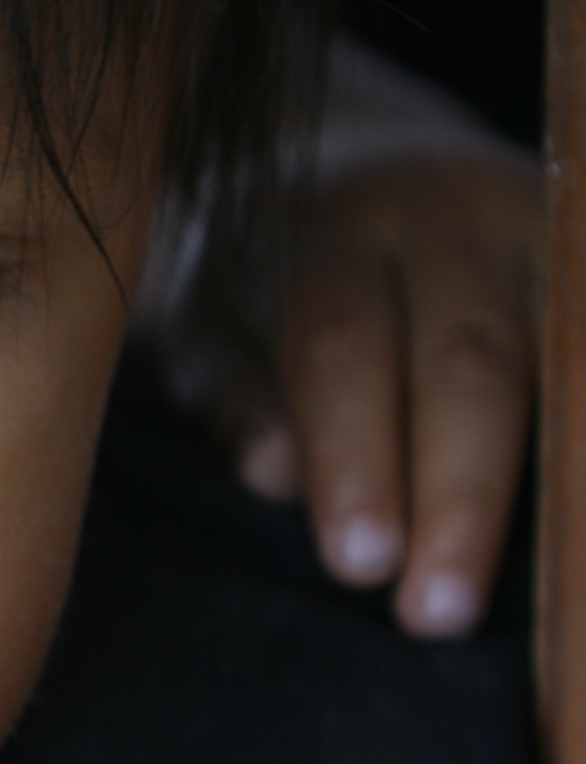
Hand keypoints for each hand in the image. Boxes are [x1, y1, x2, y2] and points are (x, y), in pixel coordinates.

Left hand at [216, 151, 541, 634]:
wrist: (365, 151)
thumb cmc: (269, 269)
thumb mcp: (214, 316)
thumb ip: (236, 391)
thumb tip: (273, 473)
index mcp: (335, 227)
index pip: (342, 347)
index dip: (355, 457)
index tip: (363, 564)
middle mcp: (452, 214)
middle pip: (473, 363)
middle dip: (460, 497)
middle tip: (440, 612)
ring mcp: (546, 229)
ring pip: (569, 358)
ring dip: (561, 482)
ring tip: (562, 586)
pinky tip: (579, 530)